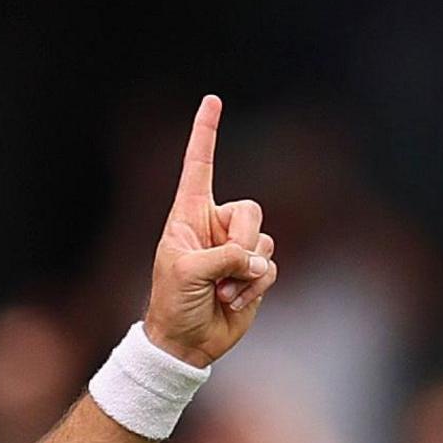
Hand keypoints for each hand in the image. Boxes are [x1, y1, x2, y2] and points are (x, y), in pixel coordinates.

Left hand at [145, 96, 276, 368]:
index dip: (206, 133)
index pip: (199, 167)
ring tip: (218, 291)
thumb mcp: (188, 273)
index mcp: (188, 216)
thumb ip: (225, 255)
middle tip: (219, 271)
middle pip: (251, 211)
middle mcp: (215, 226)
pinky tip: (232, 301)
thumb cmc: (172, 304)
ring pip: (264, 241)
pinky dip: (253, 287)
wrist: (184, 343)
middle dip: (241, 242)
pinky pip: (270, 267)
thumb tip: (259, 260)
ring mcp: (236, 248)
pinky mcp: (254, 270)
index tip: (212, 99)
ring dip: (244, 272)